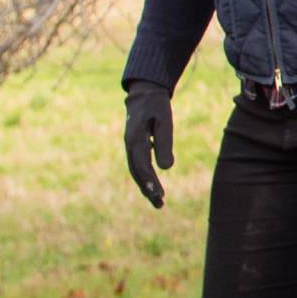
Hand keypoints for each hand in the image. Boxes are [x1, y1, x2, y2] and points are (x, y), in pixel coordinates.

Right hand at [124, 80, 174, 208]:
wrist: (144, 92)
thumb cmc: (157, 105)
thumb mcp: (164, 121)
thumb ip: (164, 143)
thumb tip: (167, 168)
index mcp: (135, 139)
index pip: (142, 166)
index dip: (150, 181)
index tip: (159, 194)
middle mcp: (129, 145)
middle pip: (137, 172)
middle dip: (148, 189)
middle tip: (160, 205)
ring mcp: (130, 145)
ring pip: (136, 170)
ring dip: (146, 186)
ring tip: (158, 201)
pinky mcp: (134, 145)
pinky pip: (138, 164)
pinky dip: (144, 176)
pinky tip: (153, 186)